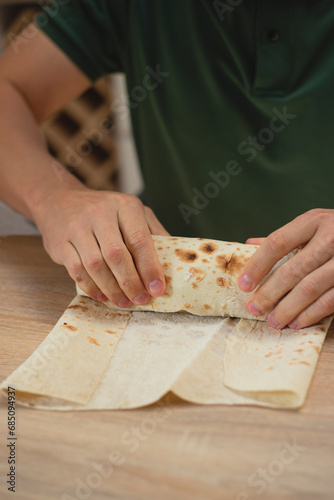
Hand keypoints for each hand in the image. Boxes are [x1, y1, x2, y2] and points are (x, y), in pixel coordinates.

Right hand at [35, 187, 168, 307]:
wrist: (59, 201)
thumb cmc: (105, 211)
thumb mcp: (132, 212)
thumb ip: (153, 232)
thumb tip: (173, 262)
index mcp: (124, 205)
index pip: (139, 239)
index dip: (149, 267)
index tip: (157, 288)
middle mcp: (99, 213)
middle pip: (117, 255)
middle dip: (131, 282)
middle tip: (140, 299)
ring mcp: (77, 227)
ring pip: (95, 265)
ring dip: (112, 289)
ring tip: (123, 302)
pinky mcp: (60, 242)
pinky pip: (76, 270)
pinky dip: (91, 287)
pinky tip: (102, 296)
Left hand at [238, 209, 333, 328]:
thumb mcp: (313, 225)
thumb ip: (285, 238)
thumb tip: (249, 244)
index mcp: (314, 220)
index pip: (277, 243)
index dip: (257, 265)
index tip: (243, 284)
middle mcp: (331, 237)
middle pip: (293, 270)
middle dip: (269, 293)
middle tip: (254, 308)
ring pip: (310, 288)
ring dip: (288, 308)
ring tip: (273, 321)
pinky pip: (330, 300)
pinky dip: (311, 314)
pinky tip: (296, 322)